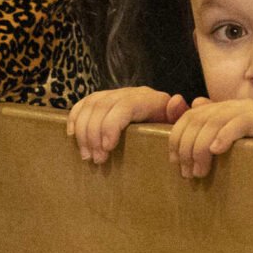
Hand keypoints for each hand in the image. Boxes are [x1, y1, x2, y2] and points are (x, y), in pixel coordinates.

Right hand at [69, 86, 186, 163]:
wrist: (165, 117)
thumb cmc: (170, 128)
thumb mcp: (179, 124)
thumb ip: (178, 115)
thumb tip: (176, 101)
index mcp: (148, 99)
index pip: (123, 106)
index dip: (111, 125)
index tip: (107, 148)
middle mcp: (128, 93)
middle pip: (103, 107)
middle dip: (94, 134)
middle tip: (96, 160)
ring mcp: (113, 95)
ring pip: (90, 106)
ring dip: (83, 132)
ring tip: (87, 156)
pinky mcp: (101, 99)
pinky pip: (82, 104)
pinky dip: (74, 119)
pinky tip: (73, 137)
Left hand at [165, 98, 252, 178]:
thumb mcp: (229, 147)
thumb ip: (207, 131)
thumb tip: (187, 108)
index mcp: (224, 110)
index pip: (190, 116)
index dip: (177, 137)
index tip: (174, 162)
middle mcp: (235, 105)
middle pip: (199, 120)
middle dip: (188, 147)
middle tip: (188, 173)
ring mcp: (252, 110)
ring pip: (215, 122)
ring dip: (202, 148)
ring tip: (200, 171)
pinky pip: (240, 123)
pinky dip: (225, 136)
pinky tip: (217, 150)